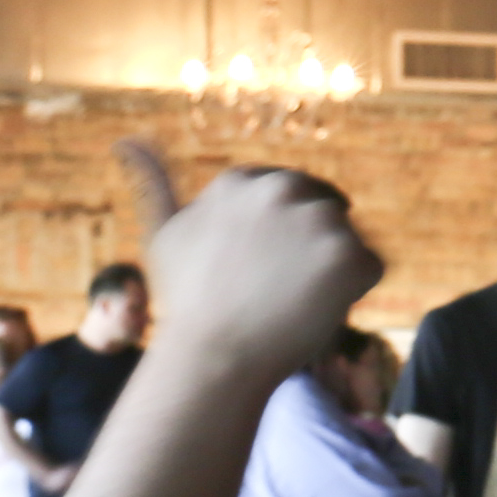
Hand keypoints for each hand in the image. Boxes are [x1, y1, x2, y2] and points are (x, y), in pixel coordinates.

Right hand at [140, 164, 382, 378]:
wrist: (215, 357)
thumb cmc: (186, 303)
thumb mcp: (163, 234)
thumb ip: (153, 183)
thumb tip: (128, 139)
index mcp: (242, 180)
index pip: (286, 196)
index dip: (278, 237)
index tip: (259, 267)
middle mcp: (281, 189)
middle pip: (321, 211)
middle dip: (308, 246)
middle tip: (278, 288)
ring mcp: (317, 219)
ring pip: (345, 240)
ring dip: (330, 268)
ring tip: (291, 300)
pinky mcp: (349, 255)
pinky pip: (368, 268)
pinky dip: (353, 291)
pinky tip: (315, 310)